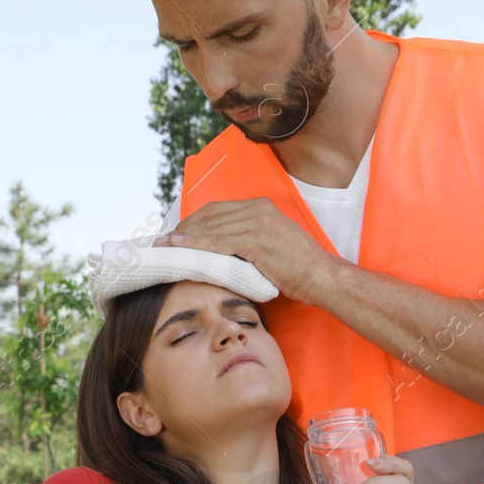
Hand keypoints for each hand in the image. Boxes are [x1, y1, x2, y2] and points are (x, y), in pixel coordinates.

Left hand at [153, 198, 338, 306]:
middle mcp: (258, 209)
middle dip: (182, 228)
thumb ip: (246, 239)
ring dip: (184, 238)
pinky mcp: (257, 241)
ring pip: (210, 228)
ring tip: (164, 247)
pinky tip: (180, 249)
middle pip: (209, 216)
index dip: (192, 221)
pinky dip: (196, 245)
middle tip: (162, 242)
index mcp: (260, 206)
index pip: (216, 210)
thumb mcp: (270, 244)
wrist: (321, 277)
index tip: (174, 234)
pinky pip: (219, 242)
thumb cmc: (297, 267)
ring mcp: (258, 223)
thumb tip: (219, 249)